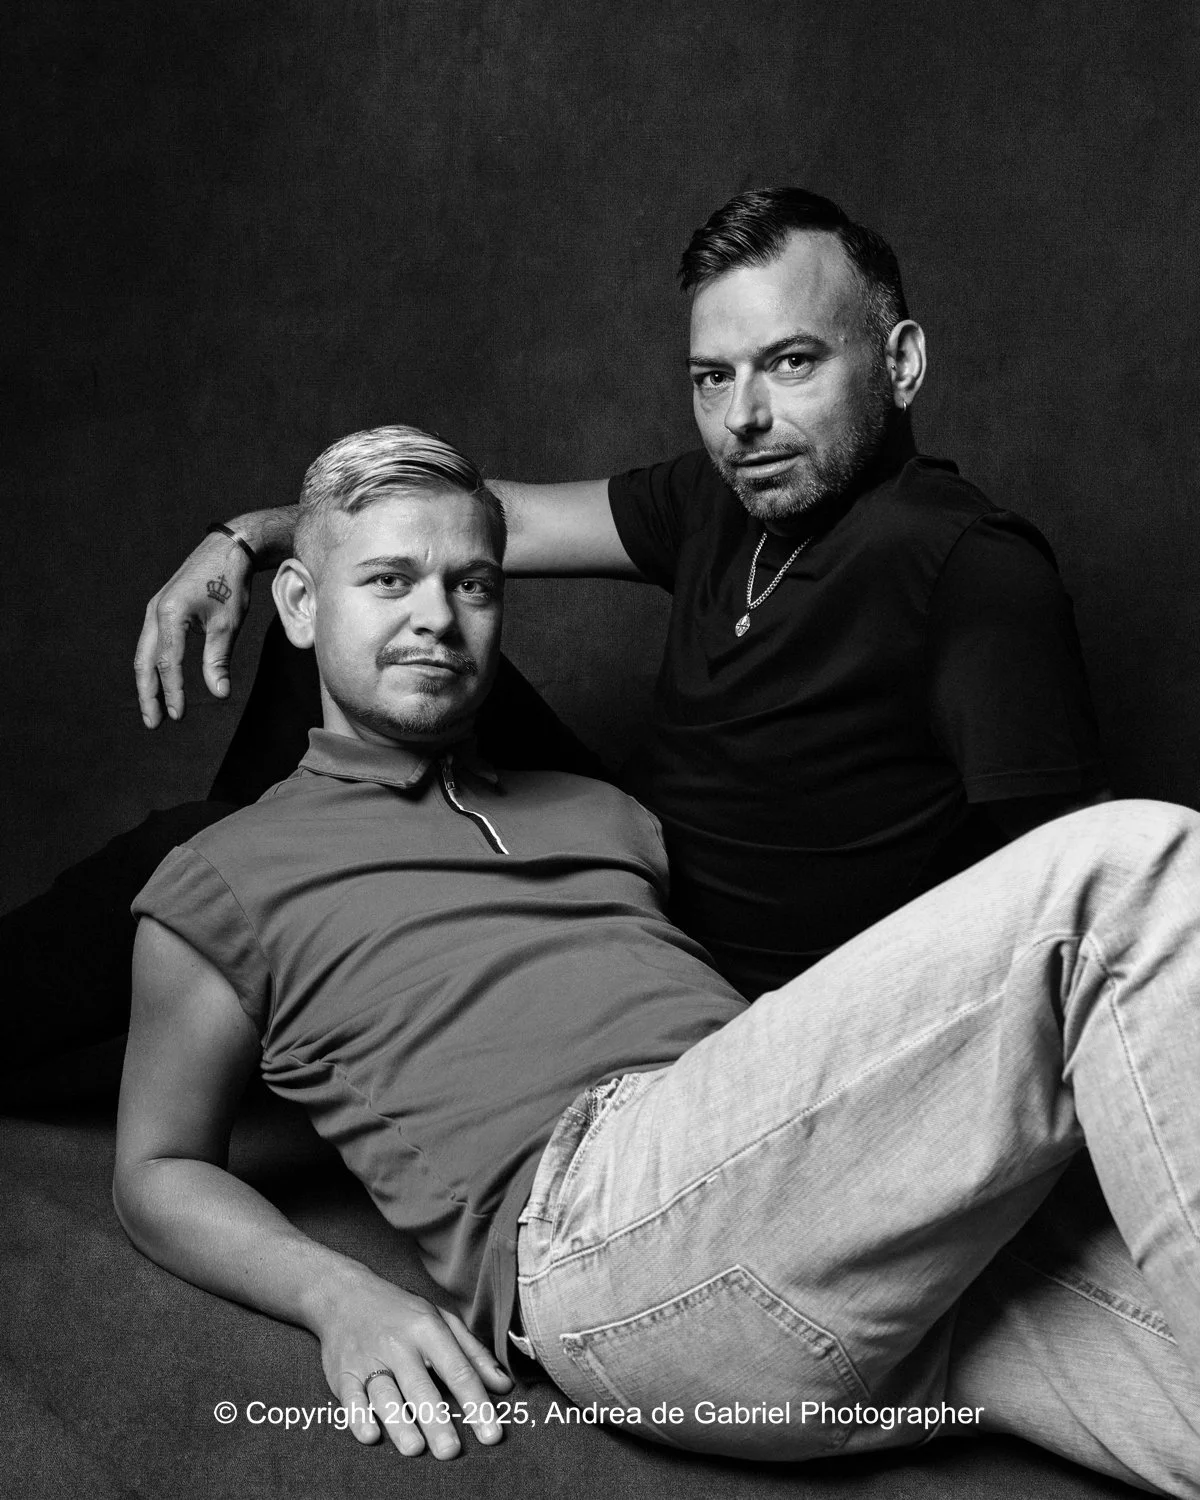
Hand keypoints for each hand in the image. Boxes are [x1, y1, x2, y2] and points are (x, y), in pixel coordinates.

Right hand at [135, 533, 252, 725]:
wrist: (228, 549)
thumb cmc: (230, 583)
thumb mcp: (227, 625)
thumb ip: (218, 660)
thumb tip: (219, 694)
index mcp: (170, 614)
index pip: (167, 662)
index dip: (172, 691)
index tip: (179, 715)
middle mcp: (155, 612)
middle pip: (144, 661)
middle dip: (148, 694)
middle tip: (154, 723)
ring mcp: (155, 610)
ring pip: (144, 653)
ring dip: (148, 683)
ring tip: (154, 709)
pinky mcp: (161, 610)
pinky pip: (151, 643)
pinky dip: (153, 665)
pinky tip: (161, 682)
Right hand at [317, 1273, 513, 1458]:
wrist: (345, 1294)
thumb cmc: (402, 1311)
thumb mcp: (442, 1319)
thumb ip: (473, 1353)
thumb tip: (504, 1387)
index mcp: (428, 1329)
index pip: (457, 1370)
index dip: (476, 1403)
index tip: (491, 1435)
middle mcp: (398, 1344)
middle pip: (420, 1386)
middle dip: (436, 1420)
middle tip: (450, 1451)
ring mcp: (368, 1358)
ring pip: (385, 1394)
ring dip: (399, 1422)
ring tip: (414, 1448)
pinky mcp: (342, 1372)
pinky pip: (350, 1397)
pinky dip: (358, 1416)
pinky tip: (370, 1435)